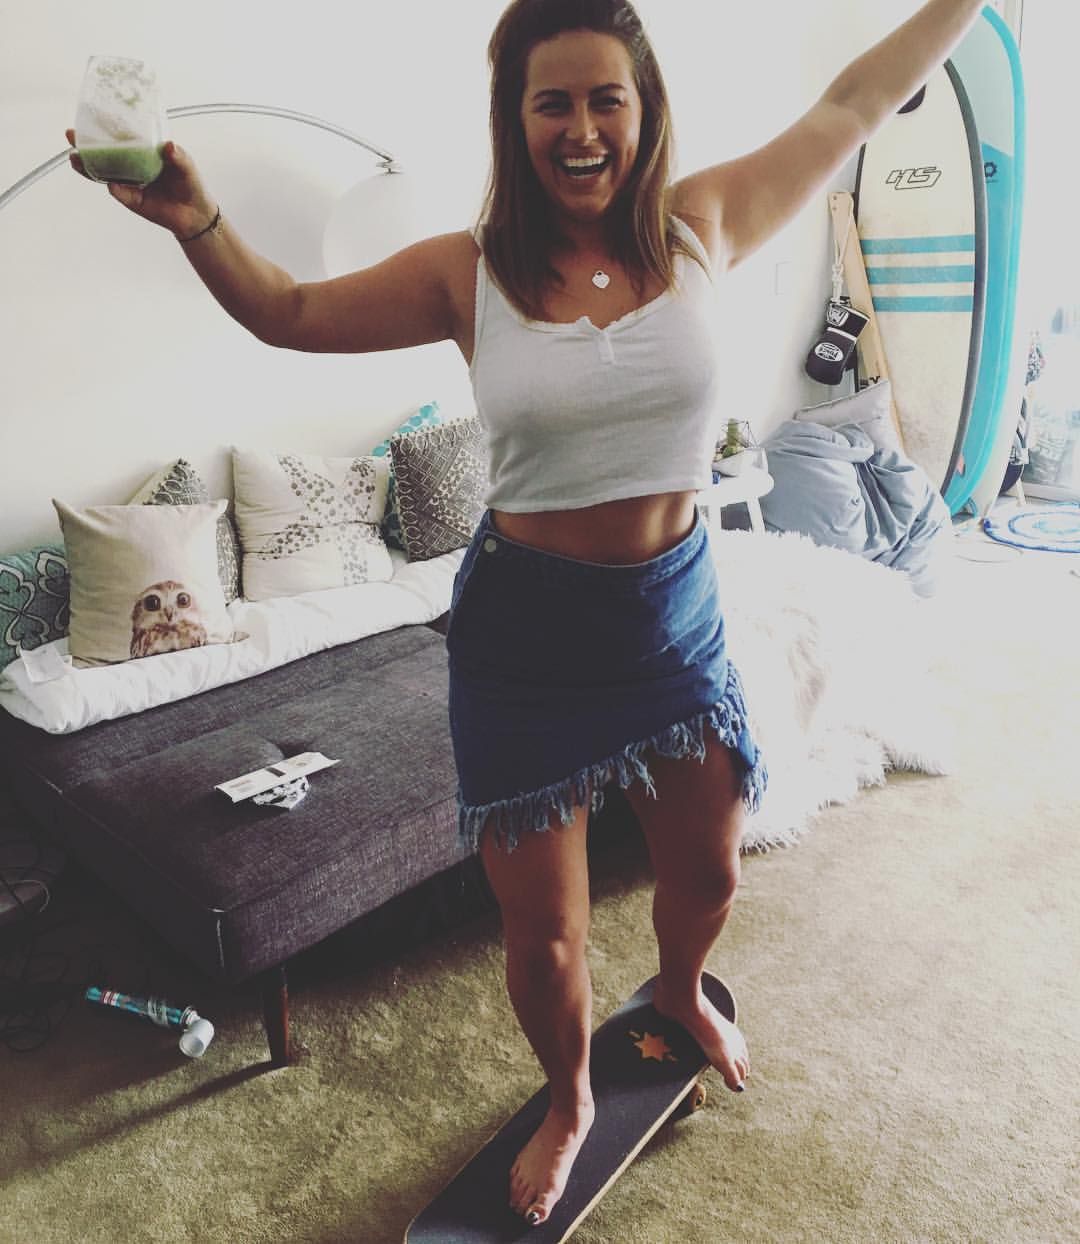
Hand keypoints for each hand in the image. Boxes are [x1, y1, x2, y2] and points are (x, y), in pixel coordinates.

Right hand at [65, 129, 216, 239]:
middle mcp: (129, 164)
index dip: (100, 126)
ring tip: (75, 158)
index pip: (116, 135)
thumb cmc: (188, 181)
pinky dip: (116, 189)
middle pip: (102, 152)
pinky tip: (112, 185)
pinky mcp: (131, 200)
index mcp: (139, 150)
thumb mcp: (186, 164)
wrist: (195, 212)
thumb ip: (178, 156)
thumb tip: (169, 146)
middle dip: (84, 144)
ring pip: (103, 173)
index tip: (86, 115)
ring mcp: (128, 182)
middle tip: (71, 134)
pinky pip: (120, 193)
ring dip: (88, 166)